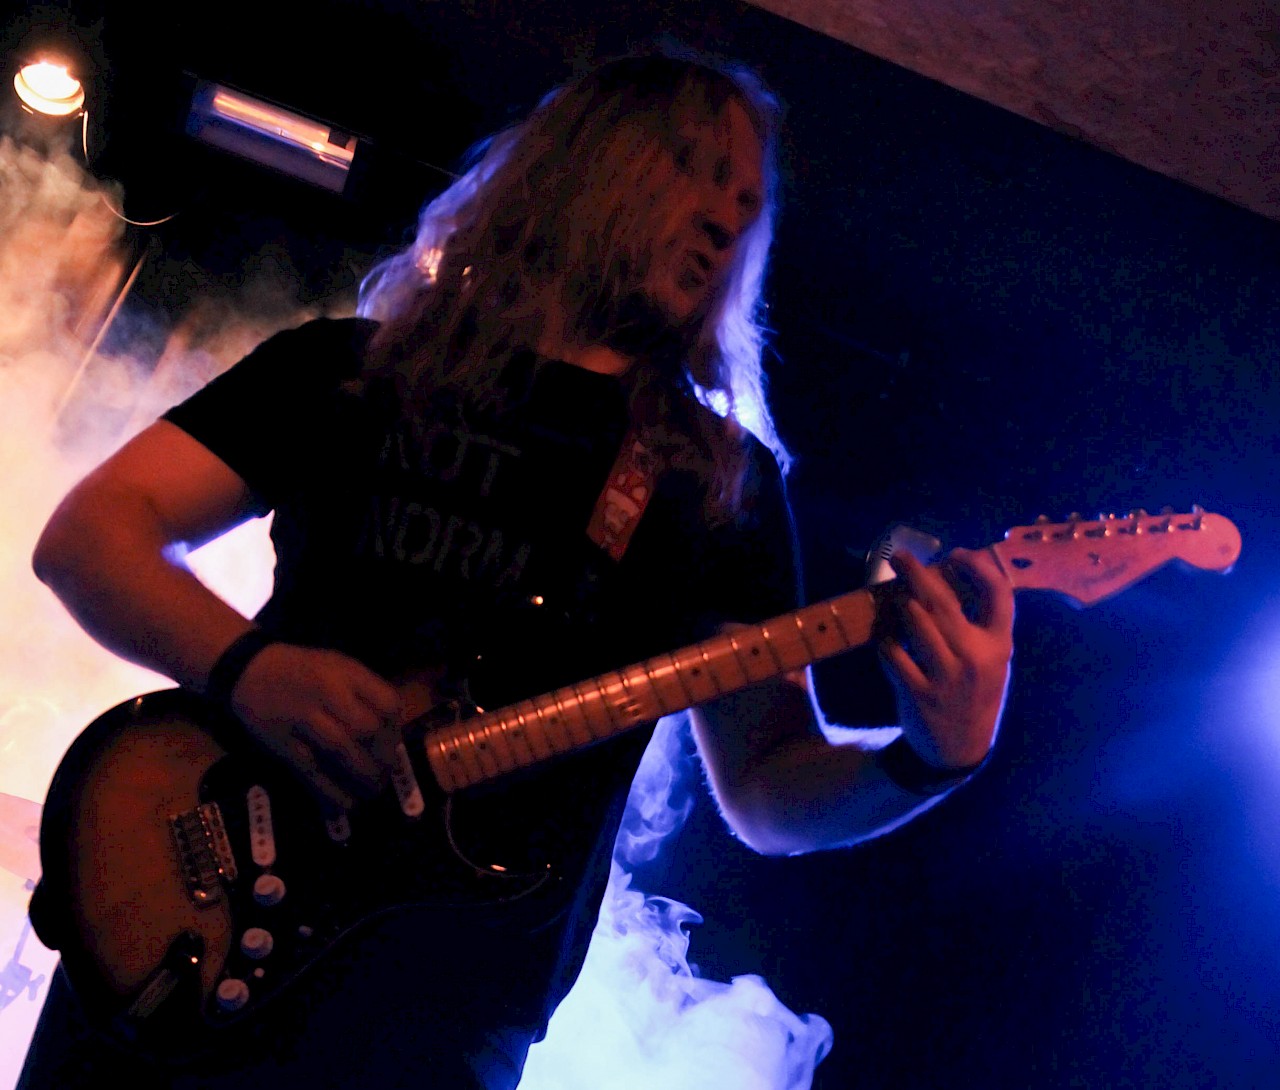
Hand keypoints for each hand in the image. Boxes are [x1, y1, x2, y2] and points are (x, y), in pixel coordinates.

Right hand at [228, 643, 403, 811]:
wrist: (249, 669)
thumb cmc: (302, 669)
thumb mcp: (339, 666)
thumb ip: (364, 693)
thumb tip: (391, 732)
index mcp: (347, 672)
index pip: (386, 703)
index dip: (395, 730)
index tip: (394, 745)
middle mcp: (327, 692)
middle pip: (366, 728)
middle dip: (382, 758)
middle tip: (385, 775)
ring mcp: (302, 716)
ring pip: (340, 750)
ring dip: (361, 777)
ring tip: (372, 792)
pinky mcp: (281, 740)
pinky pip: (310, 769)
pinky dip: (330, 790)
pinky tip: (345, 804)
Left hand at [878, 547, 1013, 770]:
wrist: (961, 749)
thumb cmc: (974, 693)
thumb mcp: (992, 660)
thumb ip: (980, 625)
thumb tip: (951, 576)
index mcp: (999, 645)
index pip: (999, 594)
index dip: (979, 568)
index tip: (956, 553)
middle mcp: (976, 657)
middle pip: (945, 602)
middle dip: (918, 573)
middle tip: (899, 556)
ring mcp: (947, 676)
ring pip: (917, 622)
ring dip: (900, 604)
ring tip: (894, 598)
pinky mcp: (919, 693)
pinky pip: (893, 654)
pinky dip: (885, 641)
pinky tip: (883, 636)